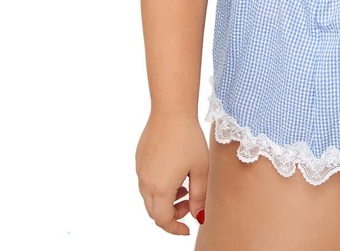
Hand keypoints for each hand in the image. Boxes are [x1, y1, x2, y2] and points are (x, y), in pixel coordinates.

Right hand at [135, 113, 209, 235]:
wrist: (171, 111)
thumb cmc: (189, 139)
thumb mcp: (200, 169)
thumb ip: (199, 196)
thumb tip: (198, 216)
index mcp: (160, 188)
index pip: (163, 220)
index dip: (176, 228)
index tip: (188, 228)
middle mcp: (145, 182)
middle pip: (154, 211)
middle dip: (172, 214)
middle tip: (189, 204)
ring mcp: (140, 170)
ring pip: (149, 196)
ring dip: (166, 199)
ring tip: (184, 186)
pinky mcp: (139, 158)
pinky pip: (146, 180)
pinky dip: (159, 185)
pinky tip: (175, 171)